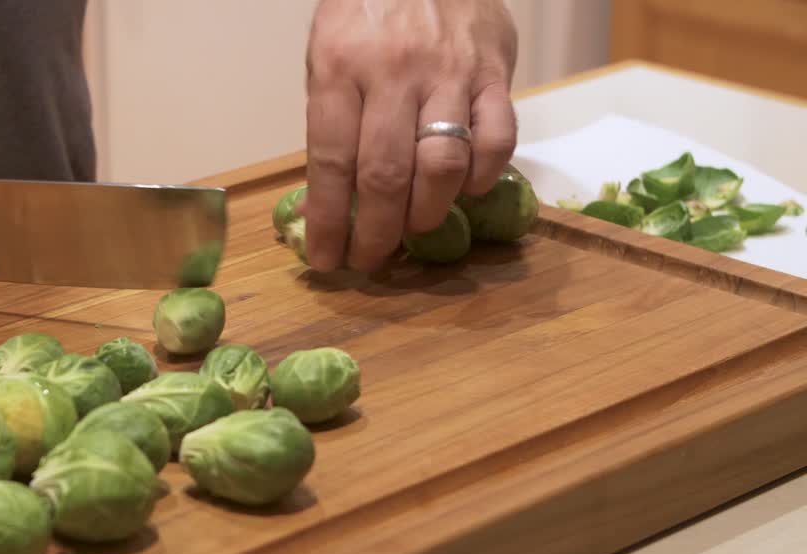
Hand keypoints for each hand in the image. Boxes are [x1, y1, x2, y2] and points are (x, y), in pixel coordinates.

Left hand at [303, 0, 518, 271]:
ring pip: (442, 164)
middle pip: (386, 175)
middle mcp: (393, 72)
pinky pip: (497, 138)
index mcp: (339, 67)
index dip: (330, 221)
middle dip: (376, 233)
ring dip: (427, 212)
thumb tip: (327, 204)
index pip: (332, 162)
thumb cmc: (367, 13)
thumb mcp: (328, 54)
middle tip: (370, 260)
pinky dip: (482, 176)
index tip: (326, 259)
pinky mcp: (494, 71)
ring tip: (413, 228)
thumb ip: (330, 122)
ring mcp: (449, 72)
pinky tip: (465, 189)